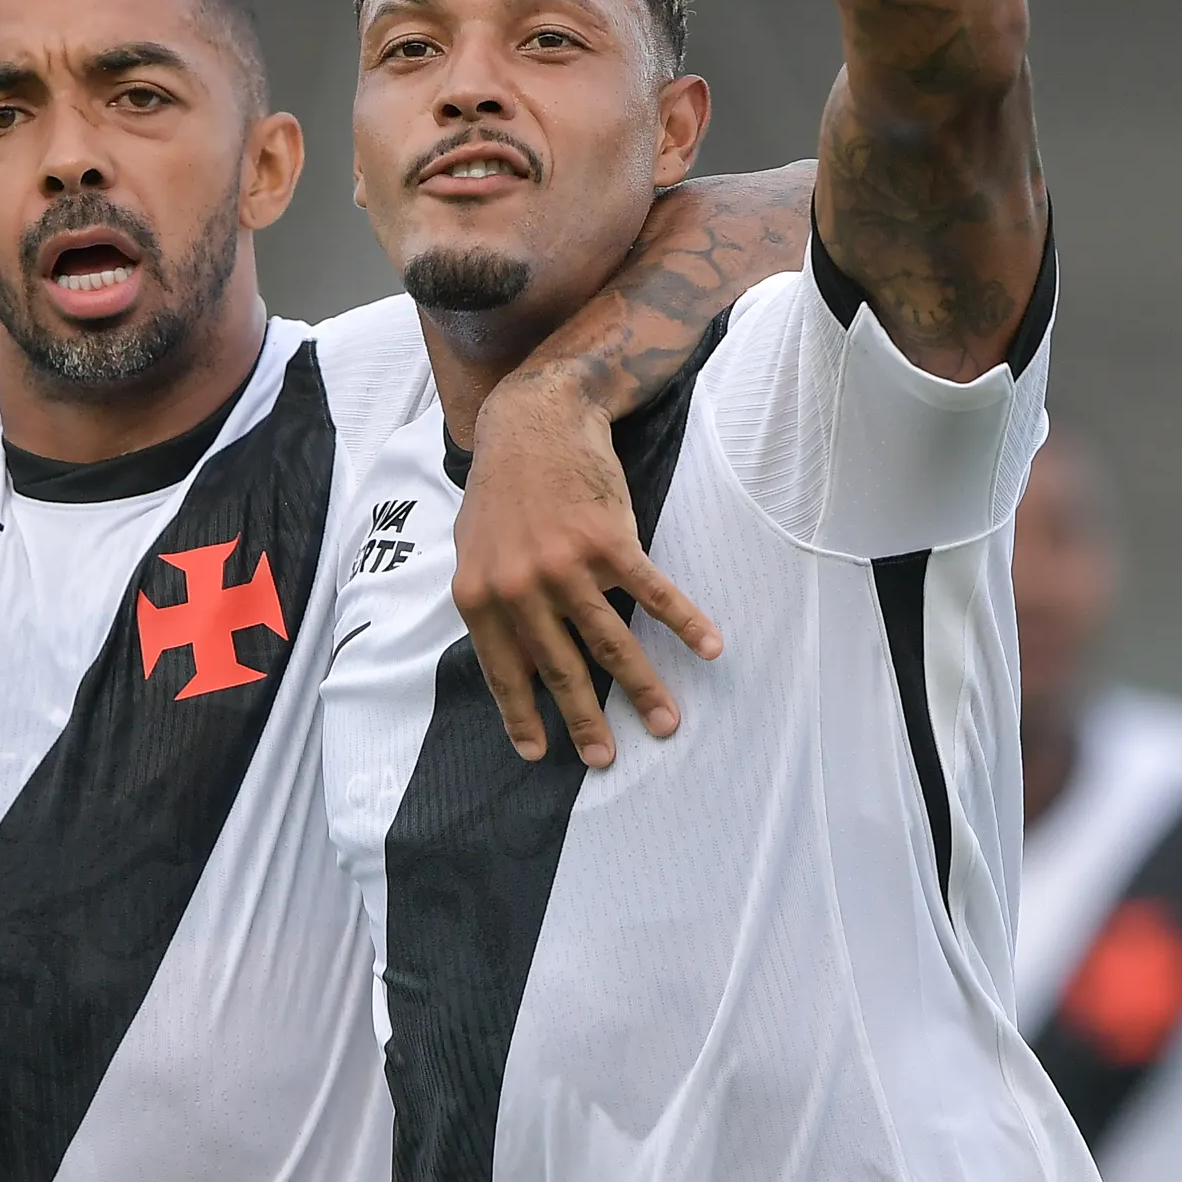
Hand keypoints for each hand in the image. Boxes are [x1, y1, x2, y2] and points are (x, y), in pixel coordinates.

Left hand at [453, 371, 722, 768]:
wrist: (535, 422)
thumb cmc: (502, 489)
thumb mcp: (472, 548)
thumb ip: (488, 602)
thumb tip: (502, 658)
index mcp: (480, 594)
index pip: (503, 670)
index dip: (522, 715)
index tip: (539, 754)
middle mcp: (521, 587)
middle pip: (561, 668)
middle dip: (586, 720)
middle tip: (605, 759)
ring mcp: (567, 565)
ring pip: (611, 642)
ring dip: (643, 689)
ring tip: (666, 724)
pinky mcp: (609, 542)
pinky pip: (654, 594)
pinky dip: (685, 623)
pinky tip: (709, 648)